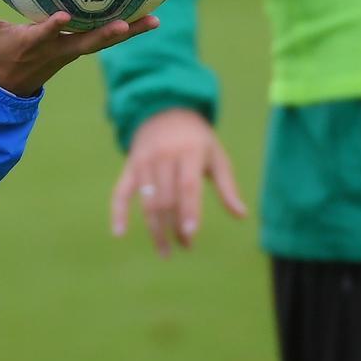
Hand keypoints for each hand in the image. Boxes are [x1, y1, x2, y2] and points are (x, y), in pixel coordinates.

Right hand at [0, 0, 158, 96]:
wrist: (4, 86)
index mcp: (31, 44)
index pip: (43, 34)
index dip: (52, 27)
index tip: (63, 16)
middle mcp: (55, 50)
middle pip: (85, 42)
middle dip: (105, 34)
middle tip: (127, 24)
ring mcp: (69, 53)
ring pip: (102, 42)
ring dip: (128, 32)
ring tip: (155, 20)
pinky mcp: (77, 51)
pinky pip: (104, 39)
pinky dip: (125, 30)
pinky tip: (147, 17)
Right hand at [110, 108, 246, 257]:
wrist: (164, 110)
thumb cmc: (197, 139)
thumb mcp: (216, 156)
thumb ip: (227, 187)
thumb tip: (242, 216)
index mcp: (189, 152)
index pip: (187, 186)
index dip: (188, 211)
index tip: (189, 235)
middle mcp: (163, 156)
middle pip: (166, 198)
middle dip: (174, 227)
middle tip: (185, 247)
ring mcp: (143, 161)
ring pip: (146, 201)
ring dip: (154, 229)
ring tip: (164, 250)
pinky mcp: (130, 166)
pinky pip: (119, 192)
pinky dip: (117, 212)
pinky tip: (119, 233)